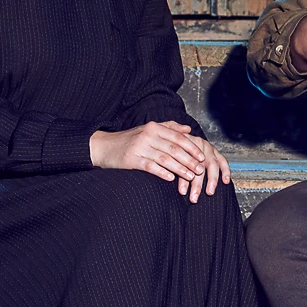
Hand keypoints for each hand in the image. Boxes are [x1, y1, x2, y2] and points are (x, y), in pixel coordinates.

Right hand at [90, 121, 232, 202]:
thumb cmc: (129, 140)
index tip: (202, 157)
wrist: (104, 147)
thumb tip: (188, 130)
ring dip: (179, 168)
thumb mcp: (148, 130)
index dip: (191, 148)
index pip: (177, 137)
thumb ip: (169, 128)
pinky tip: (171, 179)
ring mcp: (139, 147)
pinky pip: (150, 166)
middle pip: (173, 149)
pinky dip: (162, 173)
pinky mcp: (131, 160)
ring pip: (165, 159)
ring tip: (190, 176)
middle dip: (189, 160)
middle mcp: (147, 135)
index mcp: (153, 127)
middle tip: (200, 169)